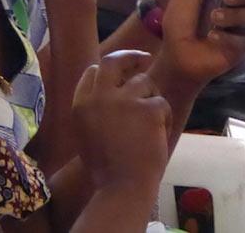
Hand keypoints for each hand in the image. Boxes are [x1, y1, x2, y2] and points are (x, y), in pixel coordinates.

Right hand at [72, 50, 170, 188]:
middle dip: (129, 57)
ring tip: (150, 127)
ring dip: (151, 100)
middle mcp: (99, 97)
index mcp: (80, 105)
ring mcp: (124, 100)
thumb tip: (109, 89)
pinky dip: (164, 119)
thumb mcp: (86, 135)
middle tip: (144, 60)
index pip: (92, 71)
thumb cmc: (107, 170)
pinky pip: (161, 103)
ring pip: (145, 83)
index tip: (119, 74)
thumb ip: (94, 108)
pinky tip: (157, 137)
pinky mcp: (148, 108)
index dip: (106, 71)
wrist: (122, 188)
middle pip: (113, 61)